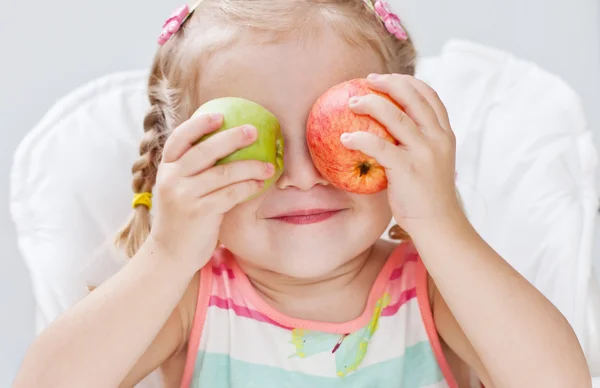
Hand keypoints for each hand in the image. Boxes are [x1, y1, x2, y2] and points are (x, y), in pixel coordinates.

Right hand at [149, 113, 274, 271]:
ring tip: (269, 165)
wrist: (171, 253)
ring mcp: (184, 196)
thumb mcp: (179, 189)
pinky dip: (249, 187)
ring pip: (223, 173)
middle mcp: (172, 179)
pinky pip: (231, 194)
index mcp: (166, 169)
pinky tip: (260, 184)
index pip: (179, 138)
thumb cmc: (182, 217)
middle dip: (232, 138)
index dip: (199, 124)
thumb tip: (225, 146)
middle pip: (204, 151)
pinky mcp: (200, 213)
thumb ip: (193, 171)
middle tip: (254, 131)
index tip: (220, 116)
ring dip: (250, 166)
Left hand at [342, 73, 461, 234]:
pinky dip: (360, 138)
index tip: (385, 79)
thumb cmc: (427, 194)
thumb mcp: (431, 161)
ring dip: (370, 104)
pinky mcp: (408, 169)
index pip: (429, 95)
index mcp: (445, 133)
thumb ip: (418, 142)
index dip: (406, 81)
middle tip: (366, 81)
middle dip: (388, 83)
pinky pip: (379, 146)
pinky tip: (344, 138)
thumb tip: (387, 128)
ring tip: (351, 103)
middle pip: (413, 97)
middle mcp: (438, 138)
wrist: (438, 223)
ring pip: (395, 116)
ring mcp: (424, 152)